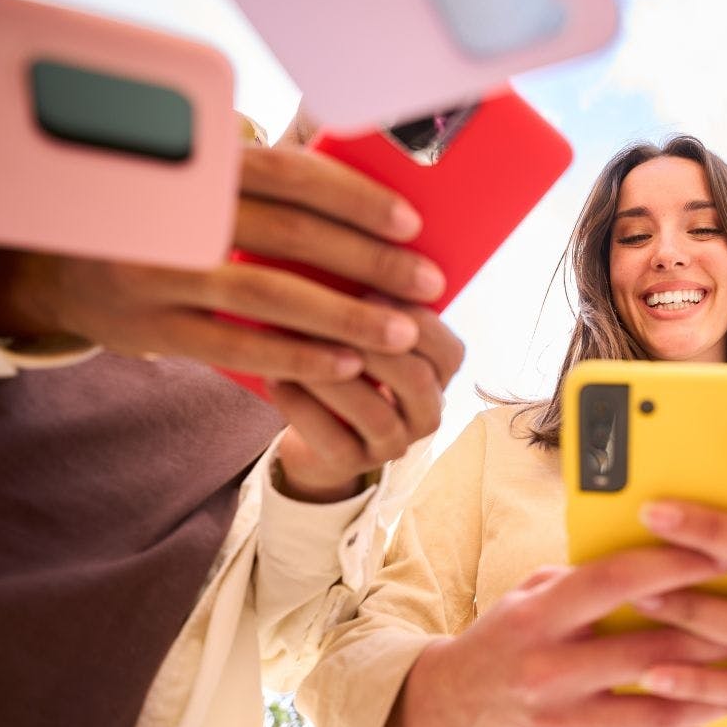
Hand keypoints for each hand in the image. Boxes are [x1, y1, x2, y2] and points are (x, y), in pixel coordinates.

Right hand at [0, 144, 446, 380]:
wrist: (56, 271)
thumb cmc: (157, 217)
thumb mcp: (193, 179)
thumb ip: (259, 171)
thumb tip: (352, 152)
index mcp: (194, 166)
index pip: (288, 174)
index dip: (354, 196)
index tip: (410, 221)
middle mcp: (175, 215)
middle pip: (290, 236)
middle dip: (369, 260)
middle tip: (428, 281)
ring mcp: (158, 275)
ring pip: (269, 296)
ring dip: (345, 315)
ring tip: (401, 331)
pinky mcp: (152, 329)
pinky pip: (236, 346)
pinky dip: (296, 355)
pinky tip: (344, 363)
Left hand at [270, 304, 462, 499]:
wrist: (319, 431)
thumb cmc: (346, 363)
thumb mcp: (370, 335)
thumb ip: (375, 308)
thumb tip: (352, 260)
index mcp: (441, 378)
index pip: (450, 351)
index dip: (415, 321)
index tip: (371, 291)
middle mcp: (428, 415)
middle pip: (416, 380)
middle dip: (372, 346)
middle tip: (327, 316)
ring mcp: (393, 445)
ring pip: (374, 413)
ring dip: (333, 376)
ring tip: (294, 346)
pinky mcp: (353, 466)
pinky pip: (332, 440)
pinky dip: (303, 407)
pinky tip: (277, 379)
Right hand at [393, 549, 726, 726]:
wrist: (446, 704)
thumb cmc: (505, 637)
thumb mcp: (532, 595)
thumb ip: (586, 579)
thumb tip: (659, 551)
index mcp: (538, 618)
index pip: (618, 581)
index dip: (675, 564)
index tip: (720, 551)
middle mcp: (547, 672)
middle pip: (650, 648)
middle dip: (712, 629)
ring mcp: (559, 724)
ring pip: (658, 709)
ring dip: (713, 689)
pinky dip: (683, 726)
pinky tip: (712, 707)